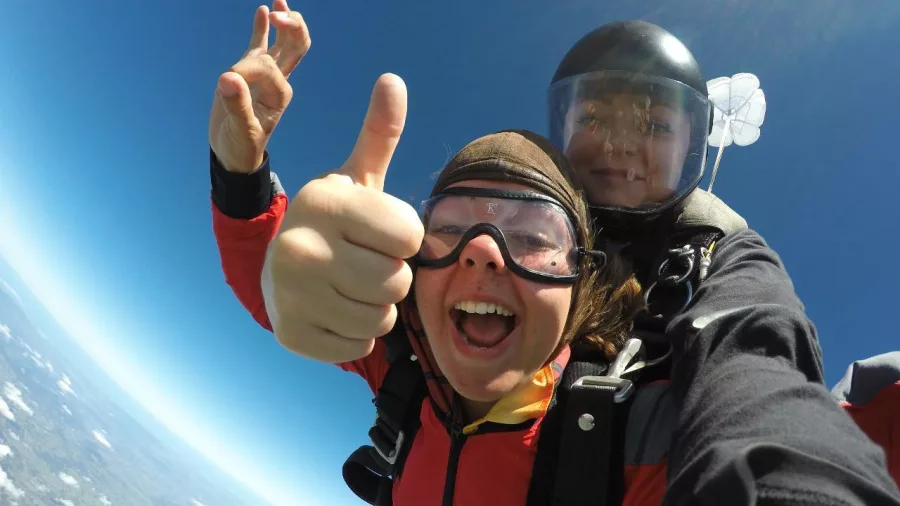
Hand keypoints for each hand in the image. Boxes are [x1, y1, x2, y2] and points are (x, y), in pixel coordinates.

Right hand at [209, 0, 310, 172]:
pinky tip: (264, 10)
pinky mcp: (250, 73)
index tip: (227, 84)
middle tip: (280, 12)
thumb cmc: (241, 145)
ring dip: (284, 21)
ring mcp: (265, 75)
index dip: (247, 70)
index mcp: (279, 94)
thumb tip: (228, 78)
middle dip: (291, 27)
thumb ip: (235, 105)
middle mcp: (277, 81)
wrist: (235, 153)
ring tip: (281, 0)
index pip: (268, 67)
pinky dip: (263, 28)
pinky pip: (260, 46)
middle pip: (296, 46)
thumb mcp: (240, 129)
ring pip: (282, 43)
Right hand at [262, 73, 424, 362]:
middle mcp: (301, 247)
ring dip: (377, 307)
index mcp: (324, 202)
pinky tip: (335, 311)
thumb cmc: (336, 222)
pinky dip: (356, 334)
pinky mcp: (292, 335)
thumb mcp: (357, 179)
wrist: (280, 269)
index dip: (403, 238)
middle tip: (365, 263)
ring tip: (351, 287)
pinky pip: (360, 345)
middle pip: (398, 281)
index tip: (379, 233)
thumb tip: (393, 80)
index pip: (410, 235)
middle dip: (393, 276)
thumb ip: (379, 135)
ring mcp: (292, 295)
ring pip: (382, 318)